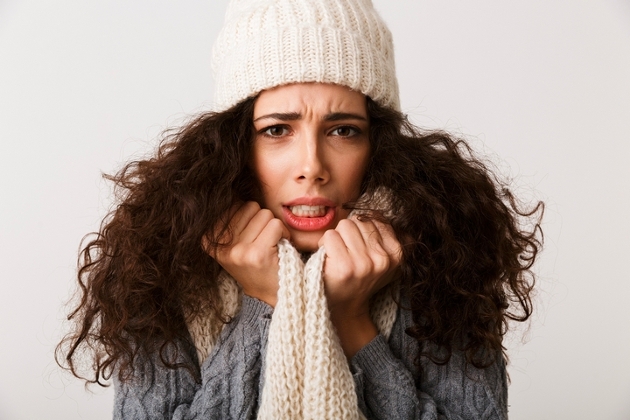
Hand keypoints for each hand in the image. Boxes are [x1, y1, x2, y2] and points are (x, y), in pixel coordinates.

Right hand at [205, 201, 288, 306]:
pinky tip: (279, 248)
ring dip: (273, 227)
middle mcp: (219, 245)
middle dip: (261, 220)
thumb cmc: (255, 263)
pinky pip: (275, 225)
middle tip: (263, 241)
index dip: (248, 215)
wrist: (269, 296)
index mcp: (208, 239)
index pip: (233, 204)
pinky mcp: (256, 254)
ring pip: (264, 214)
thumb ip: (231, 217)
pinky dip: (283, 233)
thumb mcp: (234, 242)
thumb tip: (231, 188)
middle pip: (249, 206)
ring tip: (270, 245)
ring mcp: (237, 251)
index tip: (249, 235)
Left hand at [317, 216, 401, 356]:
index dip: (362, 231)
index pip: (376, 219)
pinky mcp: (345, 267)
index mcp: (397, 254)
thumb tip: (378, 212)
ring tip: (339, 257)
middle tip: (347, 254)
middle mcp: (383, 259)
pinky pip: (330, 236)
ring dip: (336, 238)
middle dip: (349, 233)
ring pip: (344, 226)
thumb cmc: (359, 278)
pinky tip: (330, 261)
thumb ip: (385, 236)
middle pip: (359, 221)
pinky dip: (324, 245)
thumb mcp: (382, 260)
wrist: (344, 308)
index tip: (361, 249)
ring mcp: (364, 263)